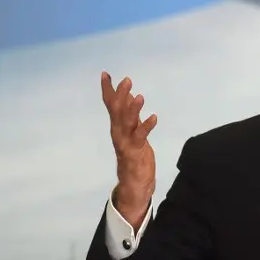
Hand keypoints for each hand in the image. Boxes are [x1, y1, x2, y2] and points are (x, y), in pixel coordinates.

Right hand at [101, 72, 157, 226]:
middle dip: (121, 95)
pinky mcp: (136, 152)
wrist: (133, 185)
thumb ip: (130, 115)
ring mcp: (126, 143)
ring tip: (140, 96)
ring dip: (133, 109)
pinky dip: (146, 126)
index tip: (105, 74)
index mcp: (117, 127)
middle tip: (127, 80)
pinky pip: (141, 137)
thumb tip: (130, 96)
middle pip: (118, 111)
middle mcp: (118, 133)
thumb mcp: (132, 132)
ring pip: (128, 123)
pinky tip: (154, 117)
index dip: (108, 90)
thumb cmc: (134, 156)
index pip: (111, 105)